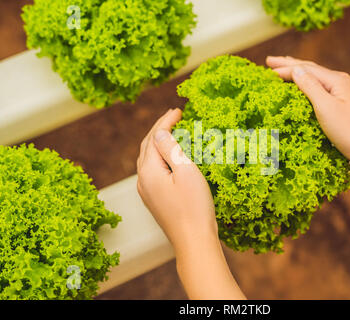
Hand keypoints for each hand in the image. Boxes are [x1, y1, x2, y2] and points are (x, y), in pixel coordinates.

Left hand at [137, 108, 217, 253]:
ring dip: (159, 142)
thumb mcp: (186, 171)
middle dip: (160, 129)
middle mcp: (143, 180)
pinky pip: (153, 170)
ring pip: (148, 158)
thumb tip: (160, 132)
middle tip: (174, 116)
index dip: (165, 121)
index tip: (178, 109)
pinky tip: (169, 157)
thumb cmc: (194, 207)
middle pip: (147, 146)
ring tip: (172, 131)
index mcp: (148, 171)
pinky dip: (160, 157)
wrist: (193, 241)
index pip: (154, 137)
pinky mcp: (155, 200)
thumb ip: (170, 149)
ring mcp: (147, 192)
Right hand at [267, 56, 349, 212]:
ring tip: (282, 70)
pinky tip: (300, 90)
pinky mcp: (339, 107)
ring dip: (296, 74)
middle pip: (309, 70)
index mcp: (335, 80)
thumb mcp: (326, 107)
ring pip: (313, 79)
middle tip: (270, 61)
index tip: (267, 68)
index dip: (285, 68)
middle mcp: (338, 84)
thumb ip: (310, 86)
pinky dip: (303, 87)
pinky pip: (316, 91)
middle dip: (289, 65)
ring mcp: (340, 95)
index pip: (305, 69)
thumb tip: (296, 70)